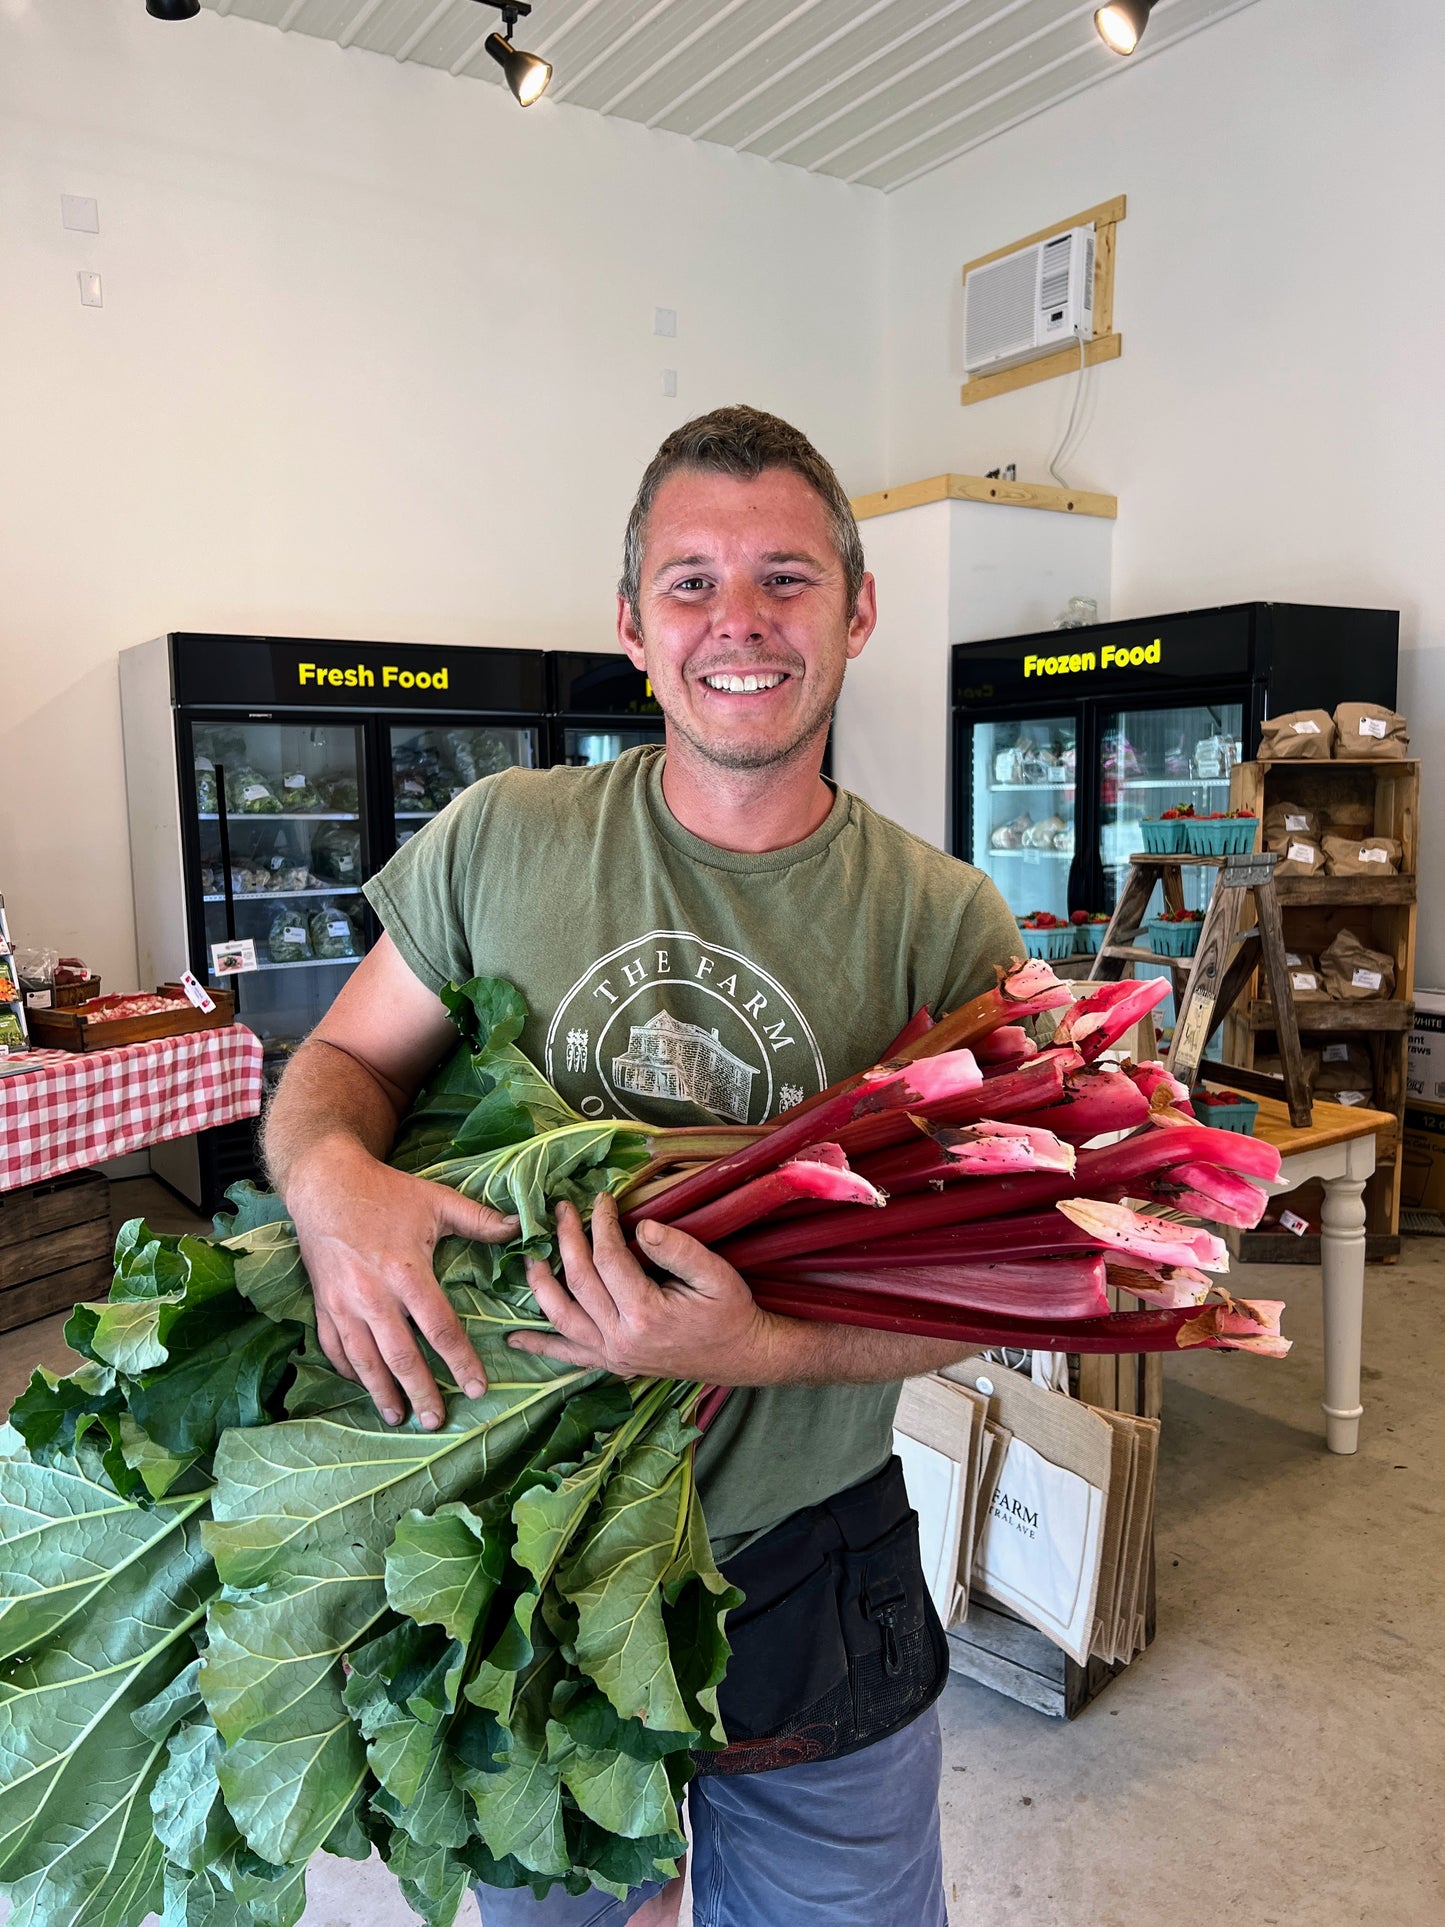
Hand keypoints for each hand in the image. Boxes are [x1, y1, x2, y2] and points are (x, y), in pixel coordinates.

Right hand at [289, 1140, 518, 1429]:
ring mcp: (343, 1304)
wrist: (325, 1183)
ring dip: (381, 1391)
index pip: (441, 1328)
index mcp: (407, 1272)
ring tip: (398, 1417)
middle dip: (421, 1391)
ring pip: (363, 1359)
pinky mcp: (322, 1304)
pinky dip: (348, 1370)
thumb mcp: (436, 1201)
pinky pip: (333, 1347)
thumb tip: (521, 1227)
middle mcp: (373, 1296)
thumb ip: (479, 1220)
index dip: (461, 1361)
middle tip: (437, 1420)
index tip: (478, 1387)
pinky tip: (362, 1386)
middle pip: (401, 1356)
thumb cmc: (385, 1192)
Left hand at [508, 1193, 780, 1384]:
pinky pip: (568, 1355)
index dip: (600, 1223)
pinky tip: (514, 1338)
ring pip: (562, 1317)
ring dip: (541, 1284)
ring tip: (530, 1255)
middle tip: (560, 1209)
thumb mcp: (717, 1275)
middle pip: (578, 1281)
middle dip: (566, 1239)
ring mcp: (612, 1355)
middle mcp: (621, 1338)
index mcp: (646, 1313)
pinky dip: (540, 1345)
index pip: (608, 1258)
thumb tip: (641, 1227)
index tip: (600, 1199)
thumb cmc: (730, 1312)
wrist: (741, 1356)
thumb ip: (679, 1249)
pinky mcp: (612, 1364)